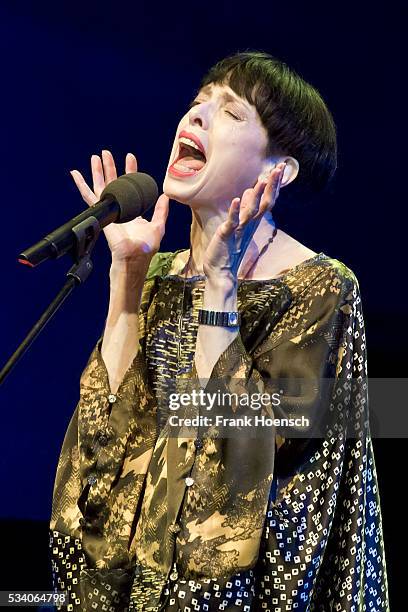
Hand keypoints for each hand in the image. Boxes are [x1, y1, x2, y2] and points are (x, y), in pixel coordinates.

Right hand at [70, 149, 168, 261]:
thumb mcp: (158, 226)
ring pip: (100, 185)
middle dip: (110, 167)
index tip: (130, 157)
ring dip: (98, 170)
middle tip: (107, 153)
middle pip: (112, 182)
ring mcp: (109, 210)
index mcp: (131, 210)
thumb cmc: (145, 247)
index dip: (130, 170)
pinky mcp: (102, 213)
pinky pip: (89, 197)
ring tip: (97, 156)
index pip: (129, 185)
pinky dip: (81, 185)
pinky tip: (76, 174)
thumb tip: (165, 196)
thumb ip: (160, 211)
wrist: (134, 256)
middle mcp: (119, 208)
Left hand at [203, 162, 285, 279]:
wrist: (222, 271)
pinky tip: (237, 199)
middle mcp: (249, 224)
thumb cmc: (229, 247)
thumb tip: (248, 192)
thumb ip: (244, 209)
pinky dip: (235, 211)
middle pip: (265, 203)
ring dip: (257, 195)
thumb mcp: (238, 224)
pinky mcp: (227, 234)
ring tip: (262, 180)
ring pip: (252, 211)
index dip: (274, 185)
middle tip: (279, 169)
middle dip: (271, 185)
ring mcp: (240, 229)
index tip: (280, 168)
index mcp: (253, 221)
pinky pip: (232, 221)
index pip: (267, 200)